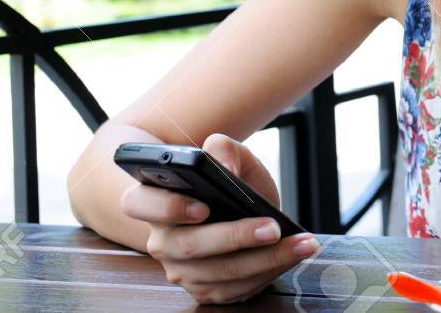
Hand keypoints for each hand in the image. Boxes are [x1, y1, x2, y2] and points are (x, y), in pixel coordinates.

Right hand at [120, 133, 317, 304]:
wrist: (237, 210)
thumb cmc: (229, 183)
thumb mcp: (233, 158)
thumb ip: (226, 149)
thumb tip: (226, 169)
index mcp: (153, 200)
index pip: (138, 204)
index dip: (167, 207)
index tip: (203, 206)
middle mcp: (162, 240)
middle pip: (189, 246)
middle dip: (235, 237)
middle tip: (272, 228)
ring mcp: (181, 270)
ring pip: (220, 273)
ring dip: (268, 259)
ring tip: (302, 242)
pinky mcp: (205, 290)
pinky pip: (237, 289)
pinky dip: (271, 271)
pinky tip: (295, 254)